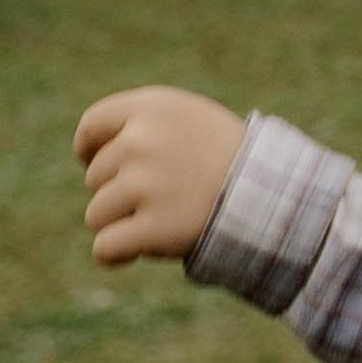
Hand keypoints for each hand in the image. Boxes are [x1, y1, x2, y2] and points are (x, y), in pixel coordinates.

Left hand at [72, 86, 246, 265]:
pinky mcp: (154, 228)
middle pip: (95, 177)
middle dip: (120, 190)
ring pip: (97, 214)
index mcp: (150, 108)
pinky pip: (106, 248)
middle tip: (166, 194)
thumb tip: (88, 156)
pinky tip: (133, 251)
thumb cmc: (228, 156)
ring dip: (121, 222)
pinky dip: (116, 253)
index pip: (92, 126)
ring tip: (164, 217)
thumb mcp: (188, 119)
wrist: (273, 193)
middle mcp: (141, 141)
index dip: (89, 149)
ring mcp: (146, 186)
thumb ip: (140, 125)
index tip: (95, 163)